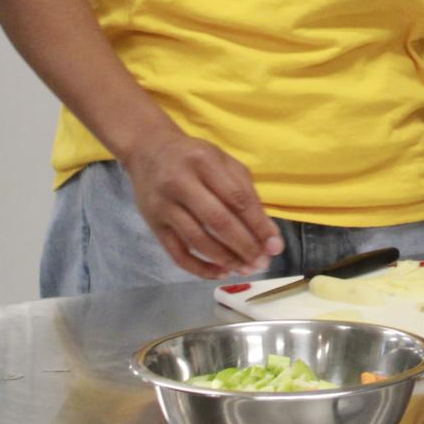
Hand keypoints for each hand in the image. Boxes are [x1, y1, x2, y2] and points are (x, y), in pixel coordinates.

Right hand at [120, 130, 283, 278]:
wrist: (148, 151)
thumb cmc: (195, 157)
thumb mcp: (223, 162)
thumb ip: (246, 192)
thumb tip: (267, 232)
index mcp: (205, 162)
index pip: (237, 198)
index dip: (258, 225)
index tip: (275, 246)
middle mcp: (181, 183)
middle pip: (218, 221)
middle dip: (244, 246)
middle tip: (262, 263)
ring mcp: (164, 206)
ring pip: (198, 240)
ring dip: (225, 259)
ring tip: (245, 269)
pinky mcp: (153, 225)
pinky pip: (177, 253)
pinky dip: (199, 267)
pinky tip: (219, 272)